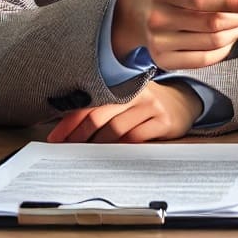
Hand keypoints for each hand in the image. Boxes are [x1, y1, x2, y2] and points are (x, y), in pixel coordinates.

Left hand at [46, 81, 202, 143]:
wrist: (182, 104)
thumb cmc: (146, 105)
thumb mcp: (127, 98)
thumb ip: (102, 107)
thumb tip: (65, 129)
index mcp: (124, 83)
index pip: (91, 102)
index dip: (70, 121)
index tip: (55, 138)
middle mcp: (138, 92)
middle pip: (100, 115)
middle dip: (79, 136)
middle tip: (68, 149)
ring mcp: (152, 106)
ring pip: (116, 129)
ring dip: (98, 145)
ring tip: (89, 154)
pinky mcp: (163, 121)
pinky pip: (136, 138)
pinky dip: (121, 147)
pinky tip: (114, 153)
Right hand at [112, 0, 237, 69]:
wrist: (132, 15)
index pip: (202, 0)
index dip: (232, 2)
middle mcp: (159, 19)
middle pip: (211, 24)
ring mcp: (160, 43)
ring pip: (211, 43)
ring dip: (235, 33)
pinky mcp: (164, 61)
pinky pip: (203, 60)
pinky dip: (224, 50)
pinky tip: (229, 38)